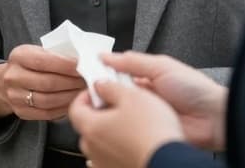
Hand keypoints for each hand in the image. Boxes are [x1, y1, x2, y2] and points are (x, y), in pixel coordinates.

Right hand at [0, 44, 86, 120]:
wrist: (5, 82)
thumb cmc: (29, 64)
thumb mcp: (36, 51)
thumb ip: (55, 54)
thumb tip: (82, 60)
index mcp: (19, 56)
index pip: (43, 61)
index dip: (65, 65)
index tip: (82, 65)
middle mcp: (13, 77)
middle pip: (47, 82)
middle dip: (71, 82)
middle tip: (87, 80)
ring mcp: (15, 96)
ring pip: (48, 100)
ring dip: (69, 97)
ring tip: (82, 92)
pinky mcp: (21, 112)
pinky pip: (46, 113)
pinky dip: (63, 108)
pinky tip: (73, 102)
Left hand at [68, 80, 183, 167]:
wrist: (169, 161)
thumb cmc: (152, 132)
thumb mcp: (132, 96)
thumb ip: (110, 87)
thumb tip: (100, 85)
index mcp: (91, 128)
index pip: (75, 108)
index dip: (86, 95)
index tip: (98, 90)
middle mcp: (93, 149)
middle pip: (87, 126)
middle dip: (99, 112)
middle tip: (116, 104)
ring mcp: (104, 163)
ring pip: (100, 142)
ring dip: (110, 131)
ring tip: (131, 122)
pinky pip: (111, 156)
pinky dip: (118, 147)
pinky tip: (134, 141)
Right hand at [100, 52, 226, 150]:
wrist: (214, 118)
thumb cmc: (194, 89)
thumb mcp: (161, 66)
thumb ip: (132, 61)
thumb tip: (105, 55)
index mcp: (147, 79)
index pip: (118, 75)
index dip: (103, 75)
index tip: (88, 75)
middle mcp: (144, 98)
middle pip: (116, 95)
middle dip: (104, 95)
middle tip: (91, 95)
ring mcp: (145, 117)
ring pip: (119, 114)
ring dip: (111, 111)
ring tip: (100, 109)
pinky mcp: (148, 133)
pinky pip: (130, 130)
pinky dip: (121, 128)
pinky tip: (113, 125)